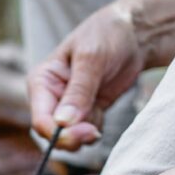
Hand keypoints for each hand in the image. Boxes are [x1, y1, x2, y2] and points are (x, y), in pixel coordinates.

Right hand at [28, 2, 143, 151]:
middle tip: (95, 131)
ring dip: (87, 133)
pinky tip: (102, 106)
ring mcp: (67, 108)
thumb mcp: (91, 59)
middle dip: (74, 137)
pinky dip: (96, 128)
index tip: (86, 132)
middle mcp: (50, 98)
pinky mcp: (84, 113)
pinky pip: (86, 134)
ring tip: (99, 107)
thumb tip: (63, 123)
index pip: (41, 120)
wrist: (133, 35)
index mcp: (41, 82)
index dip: (59, 133)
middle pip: (53, 135)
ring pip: (69, 139)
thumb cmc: (107, 36)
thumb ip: (79, 91)